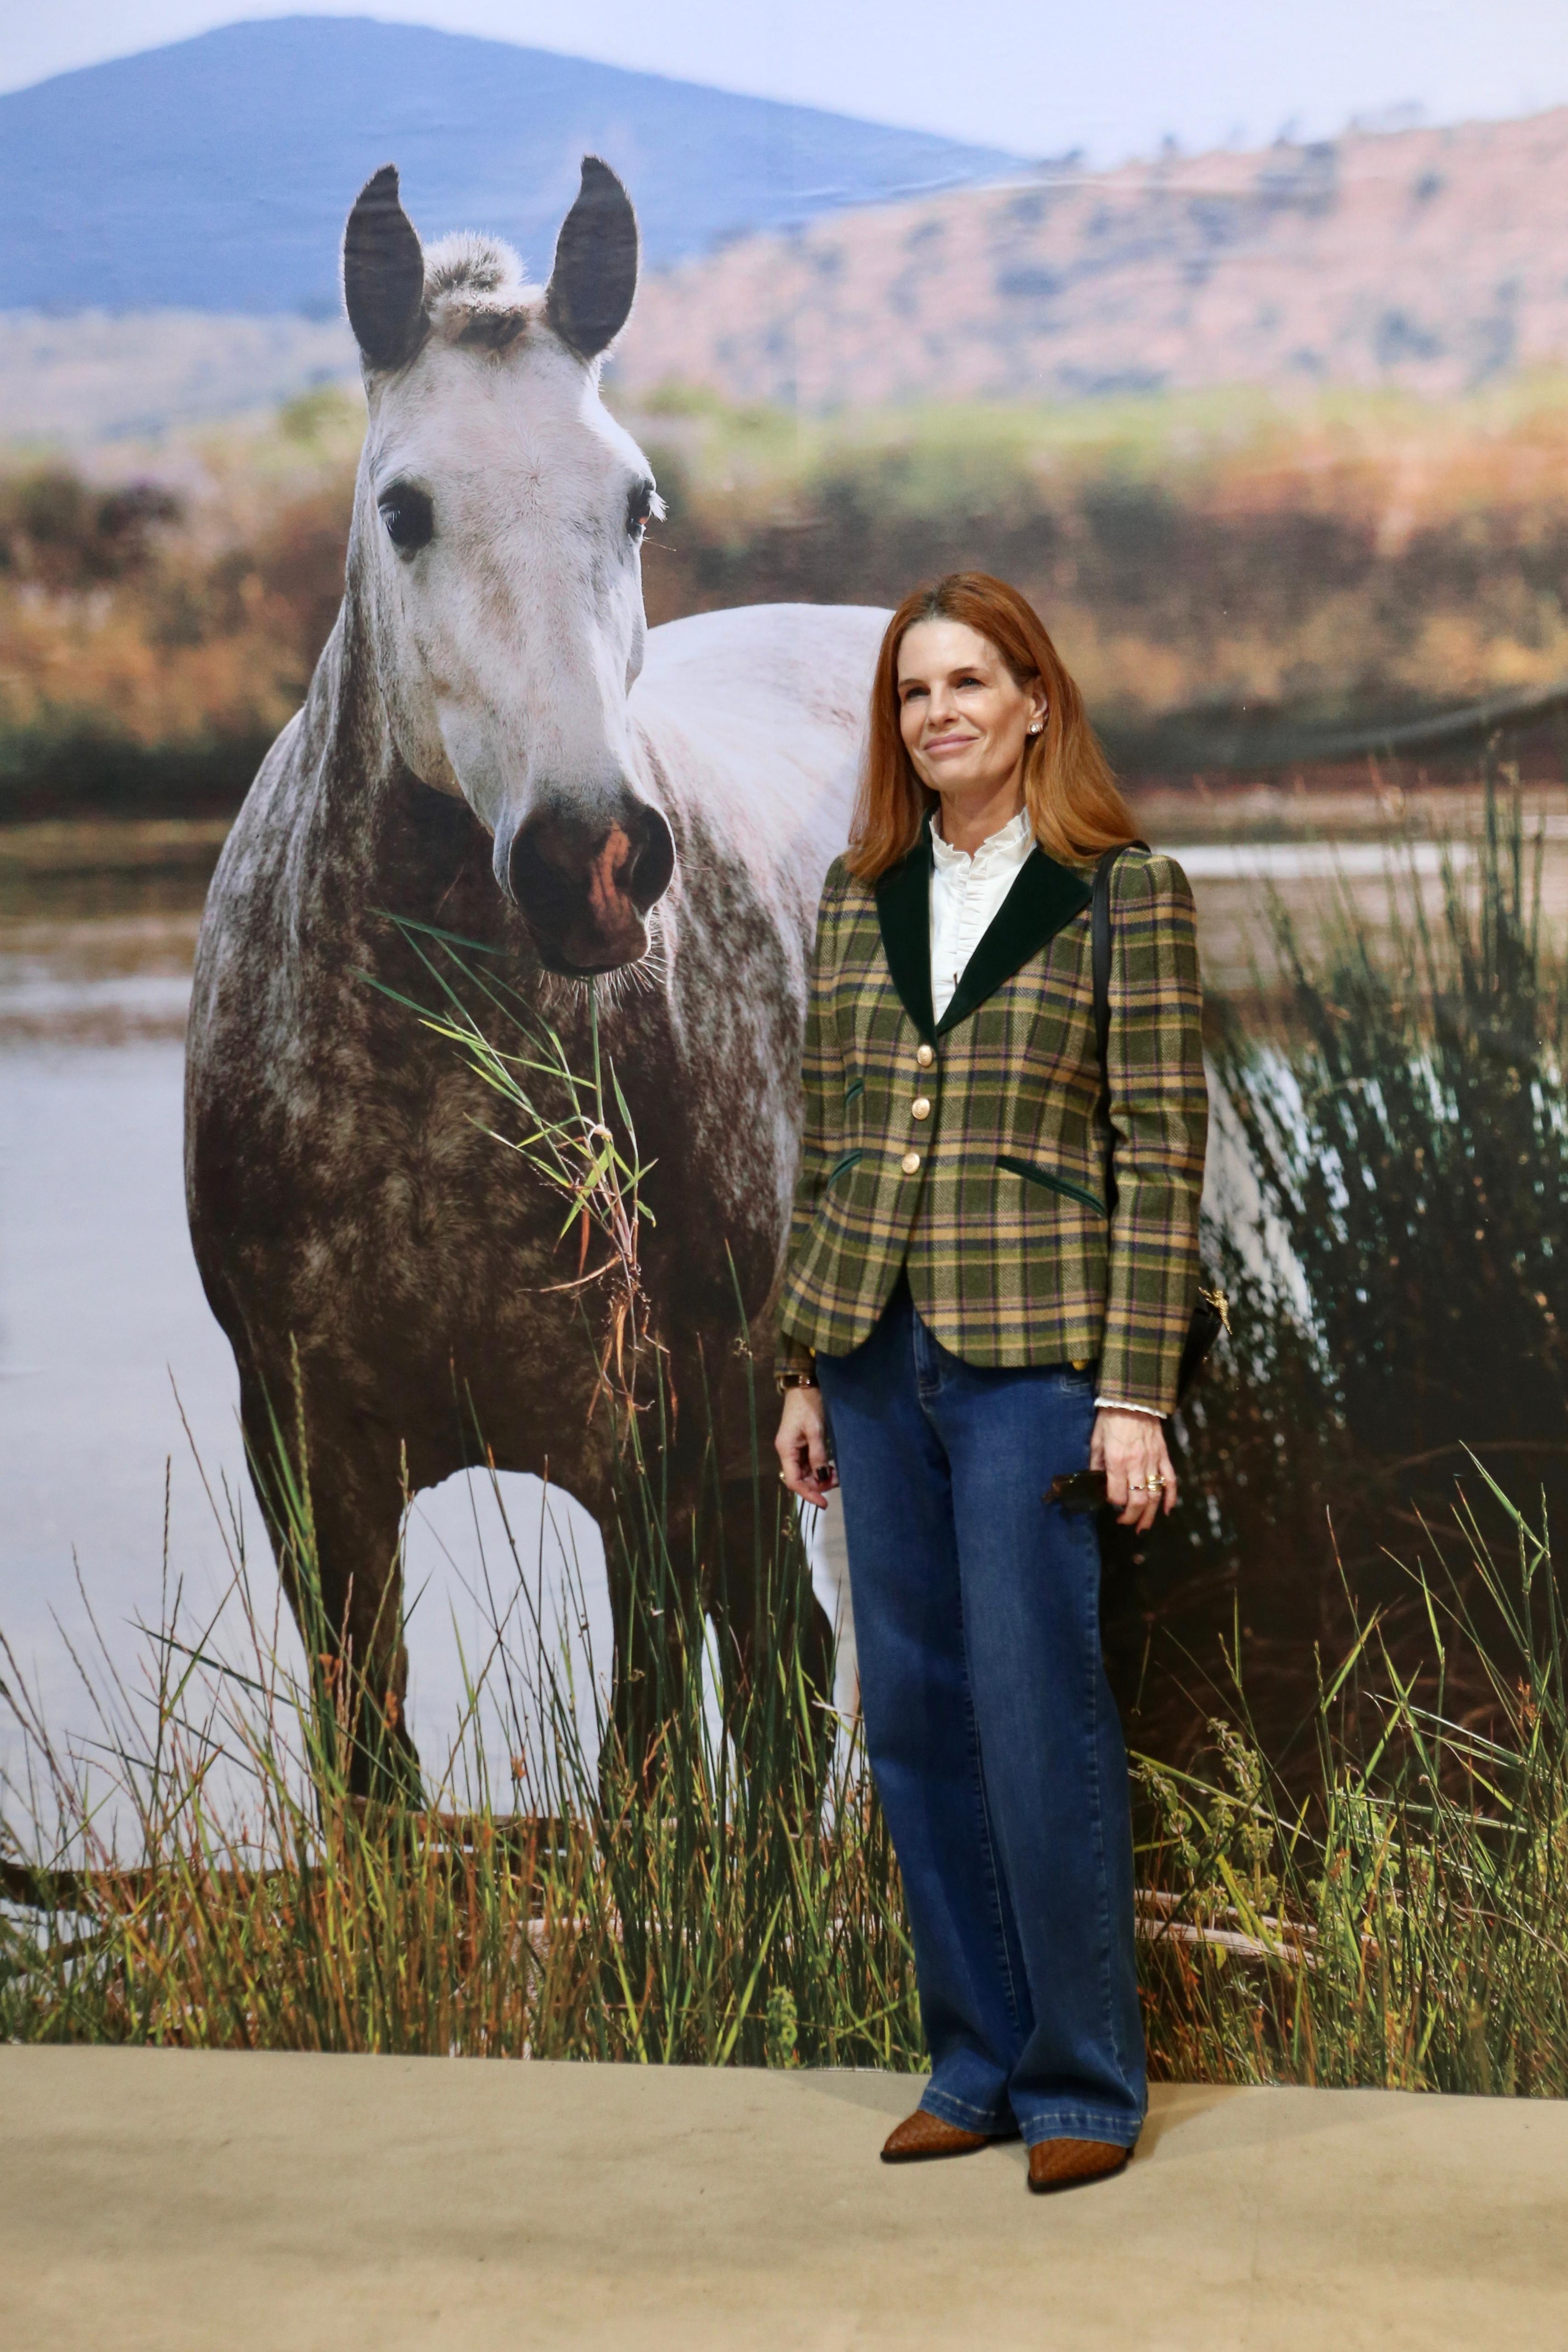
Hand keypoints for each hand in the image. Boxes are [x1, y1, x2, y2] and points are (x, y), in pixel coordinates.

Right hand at [774, 1385, 835, 1508]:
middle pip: (800, 1479)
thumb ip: (818, 1456)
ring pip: (806, 1472)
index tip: (824, 1503)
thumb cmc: (808, 1405)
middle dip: (818, 1484)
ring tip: (837, 1474)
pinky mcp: (801, 1444)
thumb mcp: (815, 1431)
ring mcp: (794, 1448)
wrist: (804, 1386)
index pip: (794, 1481)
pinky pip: (809, 1463)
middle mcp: (787, 1452)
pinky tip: (832, 1467)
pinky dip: (820, 1468)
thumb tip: (822, 1478)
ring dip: (821, 1477)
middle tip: (837, 1481)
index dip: (809, 1494)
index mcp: (786, 1450)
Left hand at [1091, 1409, 1176, 1532]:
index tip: (1110, 1504)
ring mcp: (1152, 1461)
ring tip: (1143, 1527)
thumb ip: (1096, 1463)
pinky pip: (1170, 1480)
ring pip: (1154, 1495)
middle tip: (1125, 1523)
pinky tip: (1166, 1510)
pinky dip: (1170, 1498)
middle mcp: (1136, 1464)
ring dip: (1150, 1515)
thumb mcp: (1096, 1440)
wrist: (1132, 1397)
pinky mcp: (1163, 1456)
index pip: (1117, 1495)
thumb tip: (1097, 1481)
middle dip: (1131, 1517)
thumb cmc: (1110, 1417)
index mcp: (1117, 1460)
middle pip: (1138, 1501)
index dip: (1113, 1504)